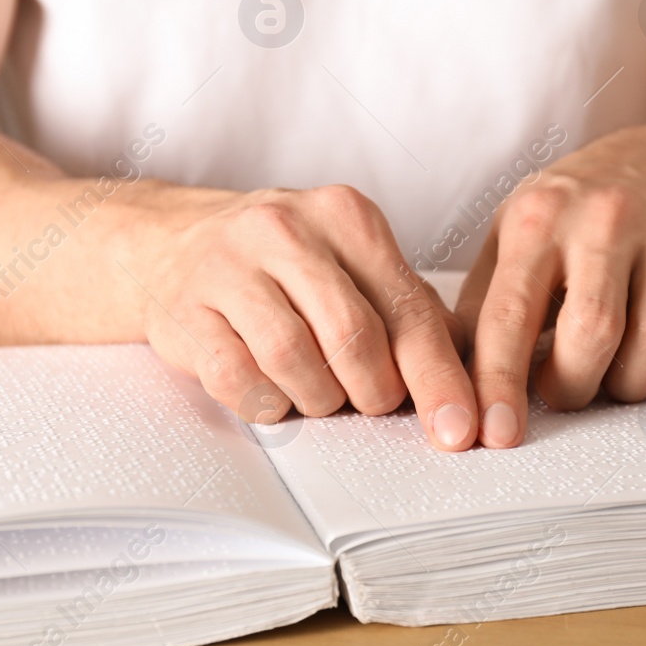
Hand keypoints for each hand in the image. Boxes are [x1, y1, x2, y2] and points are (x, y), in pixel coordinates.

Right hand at [138, 185, 477, 450]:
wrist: (173, 241)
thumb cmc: (283, 264)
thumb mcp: (353, 265)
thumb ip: (411, 311)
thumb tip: (472, 377)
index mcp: (347, 217)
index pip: (409, 309)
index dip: (439, 379)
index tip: (459, 428)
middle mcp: (288, 228)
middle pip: (355, 337)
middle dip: (373, 391)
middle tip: (369, 402)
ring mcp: (229, 265)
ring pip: (294, 358)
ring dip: (317, 398)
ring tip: (318, 393)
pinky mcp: (186, 309)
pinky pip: (237, 379)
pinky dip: (266, 402)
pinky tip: (273, 391)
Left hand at [454, 122, 645, 447]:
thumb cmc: (572, 213)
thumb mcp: (510, 236)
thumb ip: (478, 305)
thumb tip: (446, 379)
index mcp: (539, 218)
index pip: (510, 315)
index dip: (499, 383)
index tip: (494, 434)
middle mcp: (606, 220)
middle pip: (592, 334)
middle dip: (573, 387)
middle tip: (565, 388)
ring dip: (628, 385)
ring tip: (611, 372)